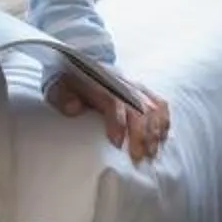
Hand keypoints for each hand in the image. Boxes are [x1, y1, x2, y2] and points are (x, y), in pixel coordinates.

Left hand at [48, 69, 171, 162]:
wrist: (82, 64)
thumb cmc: (69, 83)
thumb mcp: (56, 88)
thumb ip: (62, 97)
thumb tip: (74, 108)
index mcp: (101, 83)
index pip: (114, 101)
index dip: (118, 123)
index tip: (117, 144)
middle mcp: (122, 84)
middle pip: (139, 107)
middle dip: (141, 134)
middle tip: (138, 157)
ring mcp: (136, 86)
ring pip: (153, 107)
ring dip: (155, 131)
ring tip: (152, 153)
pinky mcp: (144, 91)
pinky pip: (161, 104)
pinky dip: (164, 121)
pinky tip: (162, 138)